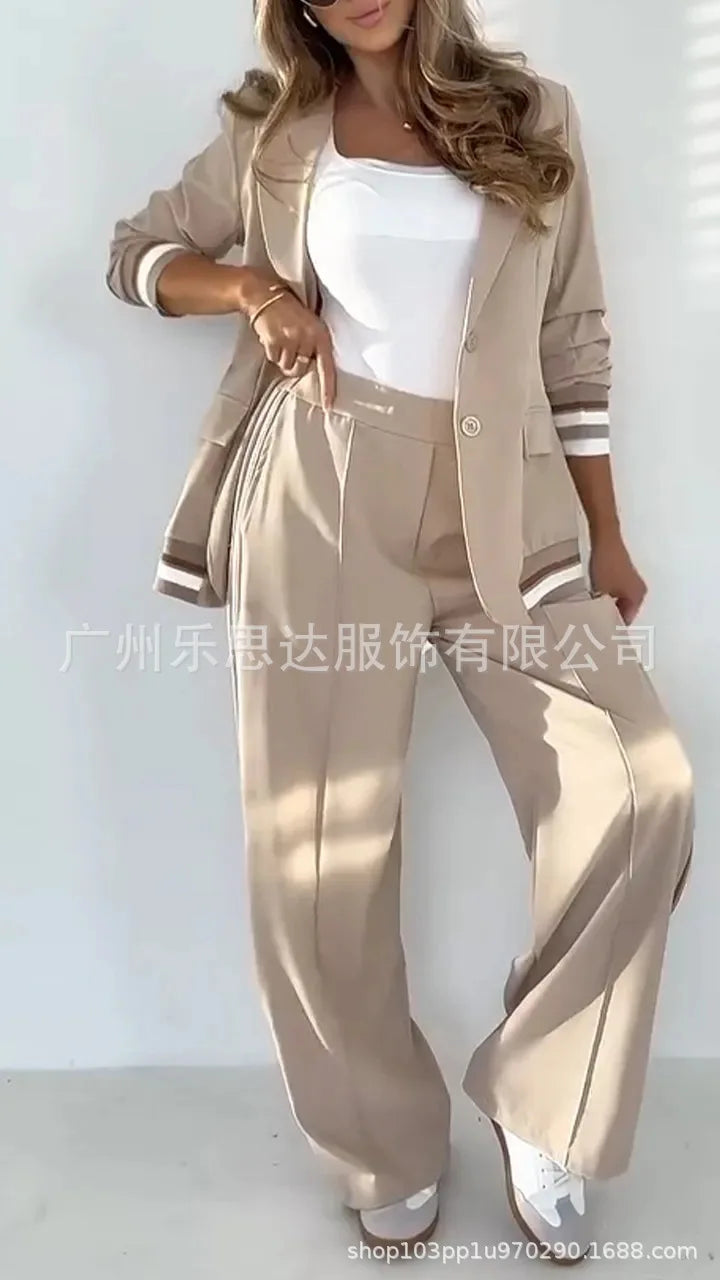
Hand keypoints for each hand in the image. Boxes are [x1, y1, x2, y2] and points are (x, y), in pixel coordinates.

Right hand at [238, 269, 335, 408]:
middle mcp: (308, 338)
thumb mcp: (310, 324)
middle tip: (289, 345)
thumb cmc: (290, 311)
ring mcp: (290, 339)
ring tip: (281, 338)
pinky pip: (273, 359)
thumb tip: (312, 370)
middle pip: (301, 369)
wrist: (265, 295)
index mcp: (321, 334)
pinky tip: (272, 336)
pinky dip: (271, 351)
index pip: (327, 367)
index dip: (327, 388)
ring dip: (281, 356)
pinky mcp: (274, 341)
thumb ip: (314, 345)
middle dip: (293, 363)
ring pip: (286, 366)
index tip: (328, 406)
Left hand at [588, 529, 646, 623]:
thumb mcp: (601, 592)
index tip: (602, 636)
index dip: (613, 629)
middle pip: (624, 612)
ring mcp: (631, 581)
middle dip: (610, 619)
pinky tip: (595, 598)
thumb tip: (597, 623)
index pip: (626, 622)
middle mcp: (638, 590)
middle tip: (596, 627)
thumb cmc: (607, 564)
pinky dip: (607, 597)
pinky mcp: (622, 573)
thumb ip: (601, 610)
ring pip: (619, 602)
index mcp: (637, 597)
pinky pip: (616, 591)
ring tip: (593, 614)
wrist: (605, 537)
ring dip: (608, 607)